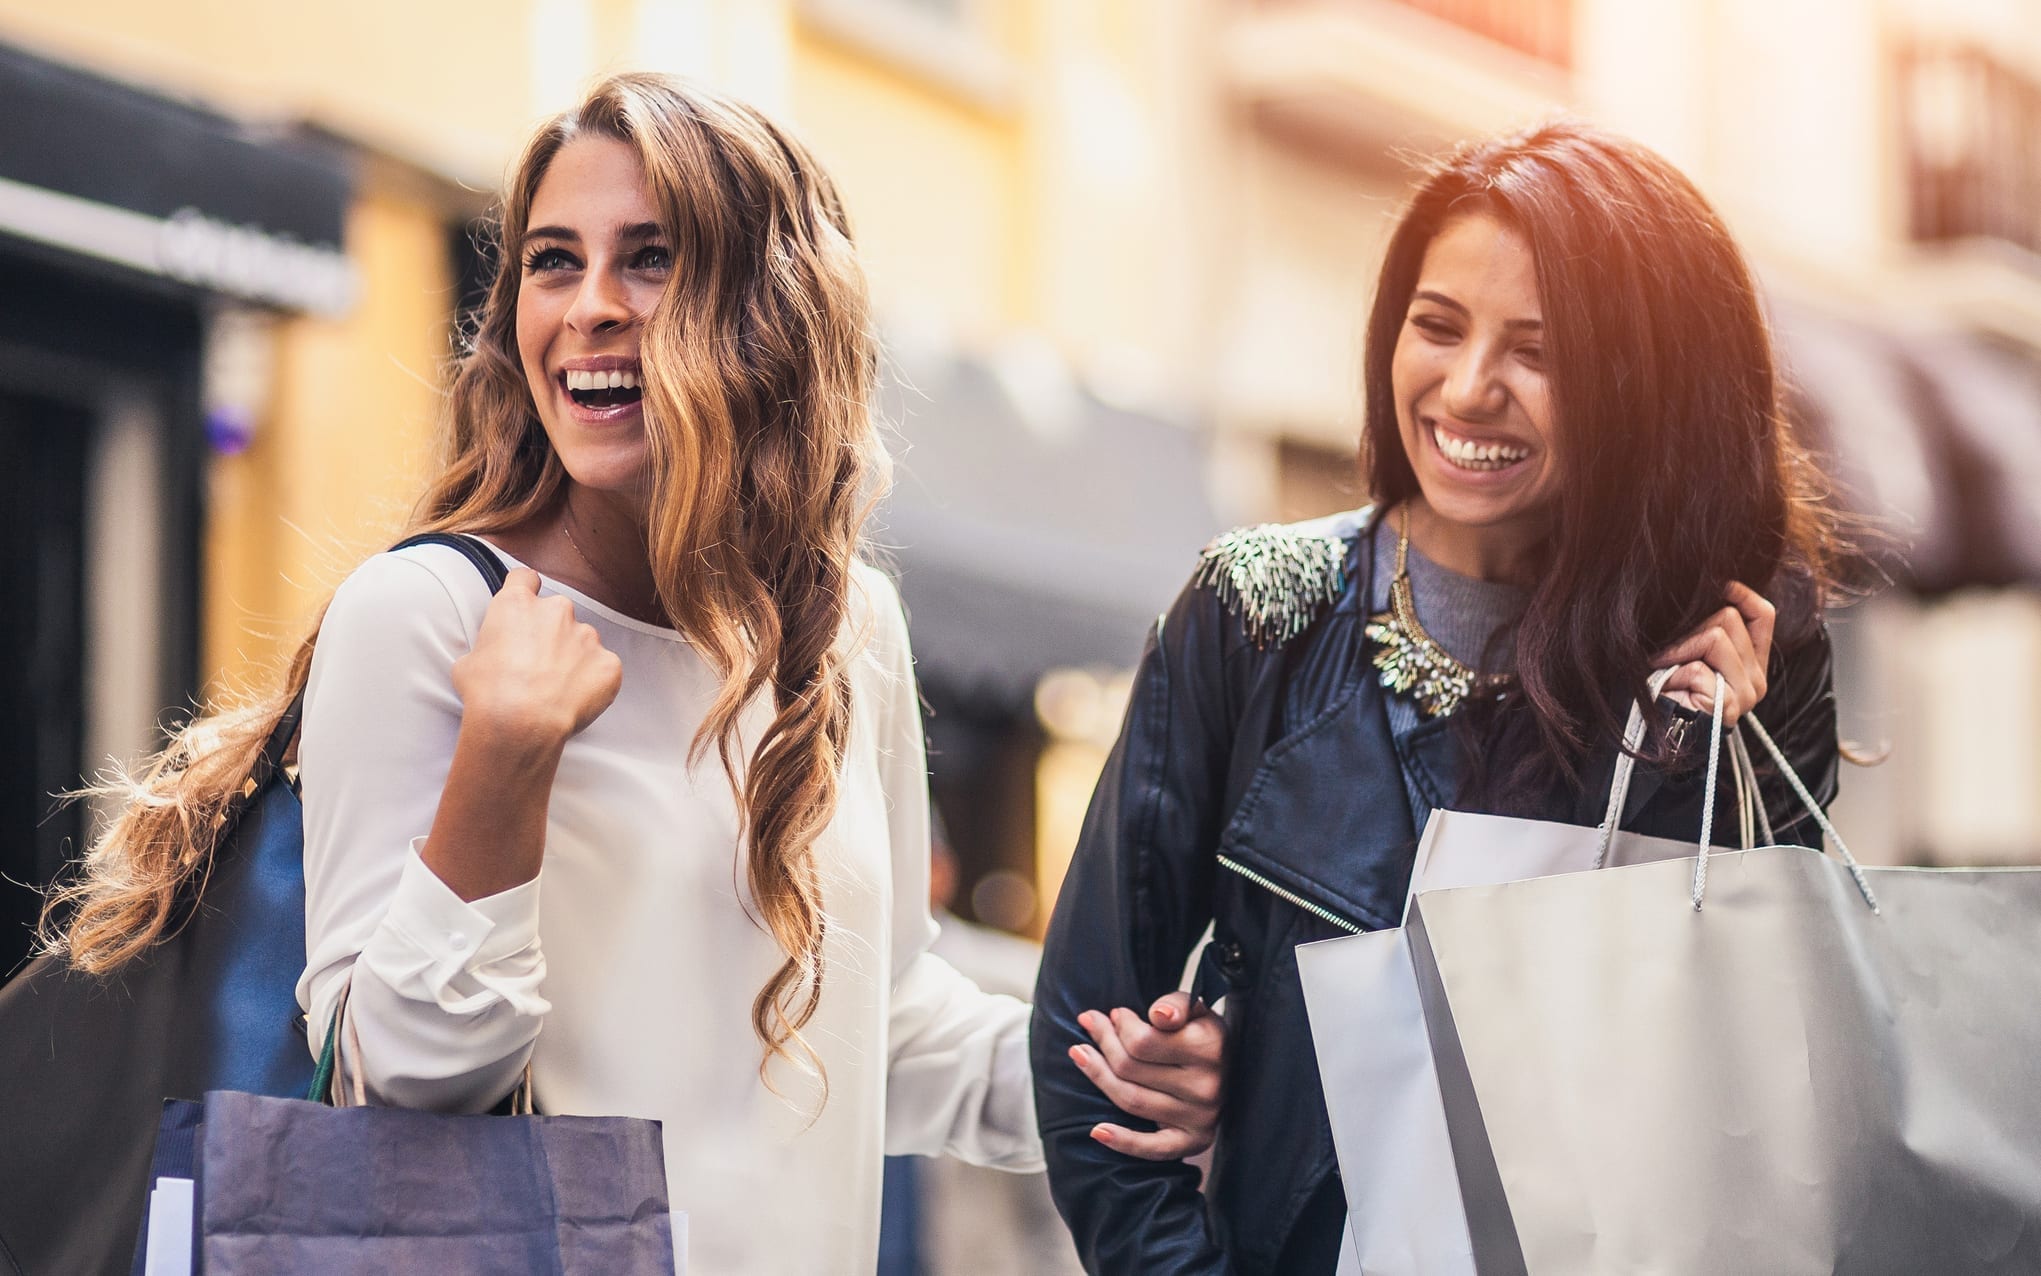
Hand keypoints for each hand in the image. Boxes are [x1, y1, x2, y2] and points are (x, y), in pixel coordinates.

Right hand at [451, 568, 623, 746]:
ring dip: (572, 657)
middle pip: (557, 613)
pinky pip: (602, 667)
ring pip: (582, 641)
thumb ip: (488, 647)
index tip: (524, 606)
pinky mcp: (608, 663)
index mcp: (518, 604)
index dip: (524, 591)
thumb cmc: (486, 693)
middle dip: (550, 633)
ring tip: (555, 688)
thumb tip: (492, 656)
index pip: (525, 579)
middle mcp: (557, 611)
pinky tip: (574, 700)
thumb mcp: (467, 662)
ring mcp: (586, 636)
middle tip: (537, 664)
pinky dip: (592, 681)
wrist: (519, 723)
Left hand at [1068, 992, 1224, 1159]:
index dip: (1121, 1025)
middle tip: (1091, 1025)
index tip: (1115, 1014)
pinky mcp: (1193, 1142)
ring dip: (1098, 1076)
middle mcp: (1207, 1086)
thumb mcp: (1195, 1010)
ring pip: (1131, 1100)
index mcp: (1210, 1047)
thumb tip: (1159, 1016)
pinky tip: (1097, 1131)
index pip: (1142, 1041)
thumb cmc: (1201, 1034)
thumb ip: (1177, 1003)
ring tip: (1080, 1054)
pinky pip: (1153, 1148)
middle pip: (1130, 1068)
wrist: (1232, 1069)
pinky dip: (1123, 1142)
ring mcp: (1200, 1117)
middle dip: (1104, 1043)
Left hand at [1652, 581, 1774, 726]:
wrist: (1658, 733)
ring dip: (1678, 650)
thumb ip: (1706, 629)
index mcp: (1752, 664)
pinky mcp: (1728, 705)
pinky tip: (1668, 689)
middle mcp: (1756, 679)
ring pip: (1715, 637)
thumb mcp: (1691, 653)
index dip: (1742, 593)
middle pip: (1729, 618)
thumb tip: (1707, 590)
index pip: (1763, 615)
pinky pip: (1697, 668)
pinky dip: (1672, 674)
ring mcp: (1746, 694)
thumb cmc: (1668, 690)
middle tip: (1668, 654)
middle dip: (1690, 629)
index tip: (1720, 584)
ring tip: (1666, 671)